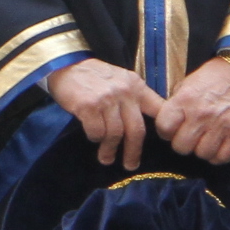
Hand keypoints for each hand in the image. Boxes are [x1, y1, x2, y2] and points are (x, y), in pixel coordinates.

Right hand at [48, 59, 162, 170]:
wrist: (64, 65)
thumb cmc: (93, 76)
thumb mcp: (120, 80)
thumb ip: (133, 97)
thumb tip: (145, 124)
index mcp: (136, 85)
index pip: (159, 108)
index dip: (164, 128)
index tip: (163, 143)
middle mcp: (124, 92)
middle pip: (136, 129)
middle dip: (134, 151)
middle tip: (130, 164)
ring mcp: (106, 99)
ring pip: (116, 133)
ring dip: (110, 149)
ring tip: (107, 158)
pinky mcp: (88, 106)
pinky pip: (97, 131)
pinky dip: (95, 138)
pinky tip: (92, 138)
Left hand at [152, 57, 229, 164]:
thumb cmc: (210, 78)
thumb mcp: (185, 84)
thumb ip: (174, 104)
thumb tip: (164, 122)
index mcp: (184, 100)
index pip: (164, 127)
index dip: (164, 131)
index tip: (169, 129)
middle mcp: (200, 115)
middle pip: (181, 146)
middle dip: (181, 143)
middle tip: (186, 136)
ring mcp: (220, 125)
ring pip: (202, 154)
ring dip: (200, 150)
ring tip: (202, 141)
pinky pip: (222, 157)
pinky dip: (217, 156)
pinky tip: (215, 147)